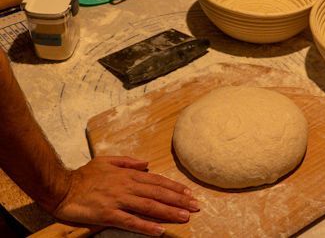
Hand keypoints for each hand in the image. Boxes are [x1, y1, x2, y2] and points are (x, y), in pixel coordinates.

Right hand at [51, 156, 198, 235]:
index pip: (157, 181)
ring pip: (149, 206)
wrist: (62, 187)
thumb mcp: (108, 160)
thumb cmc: (84, 174)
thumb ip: (128, 162)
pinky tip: (159, 231)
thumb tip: (146, 163)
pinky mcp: (108, 214)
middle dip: (179, 200)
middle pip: (158, 193)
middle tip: (196, 206)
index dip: (174, 187)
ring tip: (185, 217)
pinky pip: (131, 221)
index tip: (189, 192)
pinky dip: (146, 226)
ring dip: (168, 212)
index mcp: (128, 174)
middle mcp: (127, 186)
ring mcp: (119, 200)